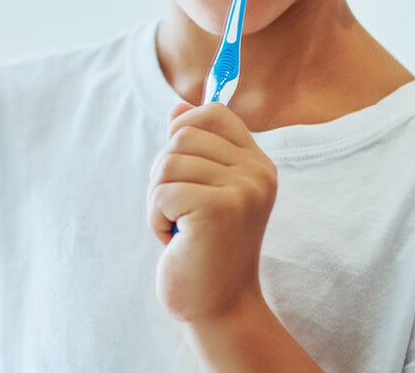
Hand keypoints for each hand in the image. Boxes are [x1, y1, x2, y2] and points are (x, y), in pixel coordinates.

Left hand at [147, 101, 277, 323]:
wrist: (219, 308)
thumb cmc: (205, 246)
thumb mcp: (202, 189)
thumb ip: (194, 147)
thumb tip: (177, 106)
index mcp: (257, 162)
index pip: (212, 111)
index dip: (183, 129)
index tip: (182, 169)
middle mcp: (257, 171)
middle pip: (182, 135)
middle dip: (164, 172)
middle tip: (179, 210)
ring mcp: (243, 189)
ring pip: (167, 163)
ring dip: (158, 199)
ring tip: (180, 227)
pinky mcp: (220, 209)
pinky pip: (161, 192)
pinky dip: (156, 219)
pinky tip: (177, 241)